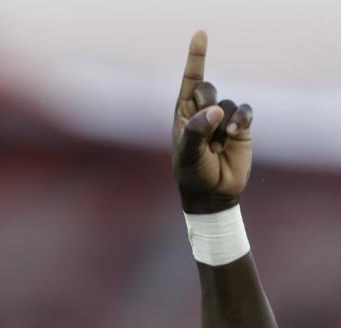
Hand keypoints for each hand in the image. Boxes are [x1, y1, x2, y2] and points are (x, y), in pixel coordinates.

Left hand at [172, 30, 252, 213]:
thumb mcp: (187, 153)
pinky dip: (240, 120)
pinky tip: (233, 134)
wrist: (212, 193)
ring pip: (227, 104)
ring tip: (217, 146)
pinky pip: (245, 111)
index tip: (201, 33)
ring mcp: (223, 118)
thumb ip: (196, 130)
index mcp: (184, 113)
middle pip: (208, 89)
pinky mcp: (241, 126)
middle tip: (204, 132)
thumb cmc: (192, 173)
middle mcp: (203, 112)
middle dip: (206, 106)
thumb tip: (215, 111)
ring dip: (223, 124)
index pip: (190, 81)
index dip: (196, 57)